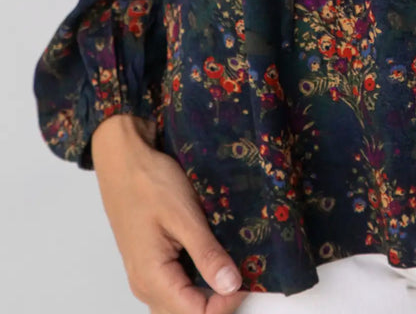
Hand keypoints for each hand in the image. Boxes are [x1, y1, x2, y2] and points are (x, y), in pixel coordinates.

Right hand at [90, 113, 247, 313]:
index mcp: (152, 278)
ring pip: (179, 306)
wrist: (123, 161)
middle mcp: (145, 286)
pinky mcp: (149, 265)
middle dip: (218, 304)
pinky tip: (212, 265)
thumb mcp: (184, 215)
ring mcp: (145, 277)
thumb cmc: (149, 183)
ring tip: (232, 271)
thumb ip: (207, 254)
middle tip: (244, 275)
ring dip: (207, 297)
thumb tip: (231, 285)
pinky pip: (173, 290)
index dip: (226, 304)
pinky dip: (195, 286)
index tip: (248, 279)